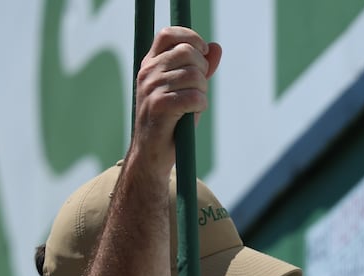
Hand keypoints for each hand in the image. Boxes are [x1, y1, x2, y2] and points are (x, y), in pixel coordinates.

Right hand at [131, 27, 221, 160]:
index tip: (203, 52)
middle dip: (202, 70)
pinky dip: (200, 106)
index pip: (169, 34)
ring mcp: (151, 88)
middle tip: (199, 89)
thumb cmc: (171, 121)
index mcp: (151, 63)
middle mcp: (148, 72)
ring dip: (202, 92)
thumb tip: (216, 47)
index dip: (191, 38)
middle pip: (187, 52)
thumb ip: (201, 68)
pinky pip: (194, 97)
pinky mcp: (158, 106)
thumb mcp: (186, 89)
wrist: (152, 152)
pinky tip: (192, 114)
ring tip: (193, 105)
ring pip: (194, 75)